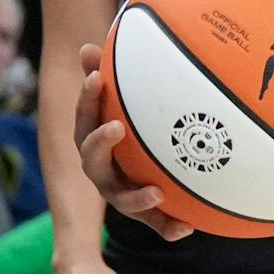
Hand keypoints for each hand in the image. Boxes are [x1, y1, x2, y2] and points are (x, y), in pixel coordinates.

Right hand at [76, 43, 192, 240]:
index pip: (85, 118)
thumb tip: (87, 46)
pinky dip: (169, 227)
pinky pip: (156, 223)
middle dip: (100, 143)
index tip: (96, 78)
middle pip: (92, 160)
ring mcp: (123, 194)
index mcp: (94, 142)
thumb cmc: (130, 131)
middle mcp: (103, 171)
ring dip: (137, 198)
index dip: (88, 99)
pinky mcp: (145, 212)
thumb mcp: (121, 106)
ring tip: (156, 193)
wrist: (137, 174)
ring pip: (123, 200)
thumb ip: (107, 78)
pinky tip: (188, 228)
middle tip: (115, 127)